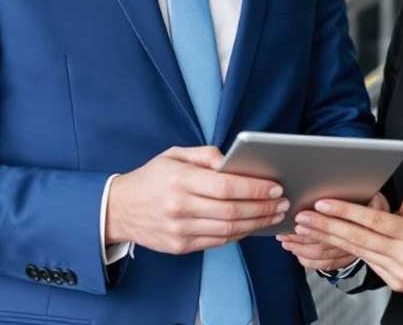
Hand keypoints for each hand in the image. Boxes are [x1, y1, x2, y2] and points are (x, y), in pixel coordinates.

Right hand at [105, 146, 288, 254]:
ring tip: (274, 214)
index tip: (275, 187)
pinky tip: (252, 224)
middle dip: (263, 207)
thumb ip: (206, 155)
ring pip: (228, 229)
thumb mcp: (174, 155)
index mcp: (180, 180)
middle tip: (283, 202)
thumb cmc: (152, 178)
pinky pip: (218, 241)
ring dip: (256, 223)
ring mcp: (180, 230)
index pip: (226, 186)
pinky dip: (239, 233)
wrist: (119, 209)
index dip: (255, 188)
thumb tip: (234, 161)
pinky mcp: (181, 246)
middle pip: (232, 211)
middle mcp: (180, 207)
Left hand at [293, 198, 402, 315]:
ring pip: (358, 252)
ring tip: (308, 228)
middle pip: (358, 238)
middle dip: (326, 226)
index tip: (324, 204)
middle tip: (303, 217)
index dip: (346, 212)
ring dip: (330, 239)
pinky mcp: (393, 283)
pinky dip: (347, 251)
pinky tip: (330, 242)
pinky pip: (367, 263)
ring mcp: (397, 272)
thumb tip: (399, 205)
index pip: (374, 221)